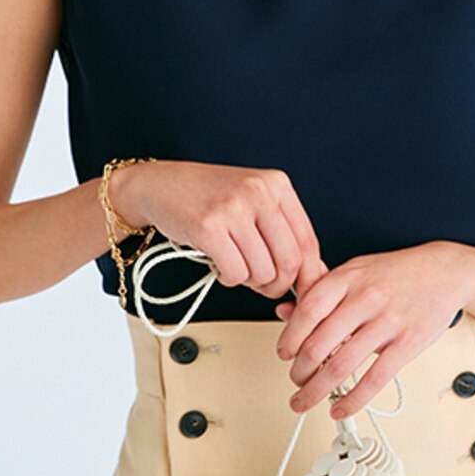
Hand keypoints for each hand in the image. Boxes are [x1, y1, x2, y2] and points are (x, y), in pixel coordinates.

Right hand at [108, 159, 326, 301]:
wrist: (160, 185)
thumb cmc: (208, 197)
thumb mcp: (254, 202)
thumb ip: (283, 232)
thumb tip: (314, 273)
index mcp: (277, 185)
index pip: (308, 241)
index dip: (307, 275)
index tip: (300, 291)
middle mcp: (259, 192)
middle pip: (288, 262)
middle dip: (277, 285)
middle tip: (263, 286)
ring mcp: (233, 209)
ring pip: (262, 272)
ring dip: (248, 281)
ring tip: (235, 266)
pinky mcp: (208, 227)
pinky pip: (235, 274)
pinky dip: (228, 279)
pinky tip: (220, 266)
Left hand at [274, 242, 474, 418]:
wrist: (446, 271)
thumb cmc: (397, 272)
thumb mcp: (355, 271)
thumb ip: (320, 291)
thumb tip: (284, 311)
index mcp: (348, 278)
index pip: (307, 311)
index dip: (289, 338)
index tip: (284, 354)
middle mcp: (365, 299)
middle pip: (318, 344)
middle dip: (299, 372)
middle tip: (295, 381)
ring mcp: (388, 322)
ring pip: (341, 365)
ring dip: (317, 390)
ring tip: (306, 400)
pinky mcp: (408, 343)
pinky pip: (375, 379)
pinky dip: (352, 400)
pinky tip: (339, 407)